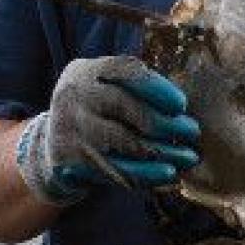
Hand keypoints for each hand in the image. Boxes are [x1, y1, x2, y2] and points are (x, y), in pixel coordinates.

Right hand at [16, 56, 200, 205]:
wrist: (53, 146)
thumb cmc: (97, 113)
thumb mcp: (104, 88)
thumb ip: (135, 88)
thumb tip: (183, 109)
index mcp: (86, 71)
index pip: (122, 71)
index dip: (155, 88)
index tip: (181, 104)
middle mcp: (75, 96)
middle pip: (126, 107)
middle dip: (165, 122)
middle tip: (192, 131)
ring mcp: (71, 129)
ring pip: (124, 143)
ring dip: (163, 152)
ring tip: (188, 157)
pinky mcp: (72, 161)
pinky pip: (117, 169)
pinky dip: (147, 173)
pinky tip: (168, 173)